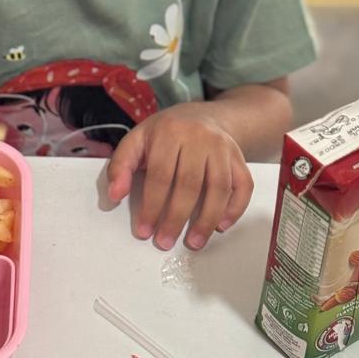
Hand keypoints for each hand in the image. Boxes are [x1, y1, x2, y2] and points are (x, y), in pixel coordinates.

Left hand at [106, 103, 253, 250]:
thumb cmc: (165, 133)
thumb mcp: (137, 139)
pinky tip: (221, 226)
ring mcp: (223, 147)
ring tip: (194, 242)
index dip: (151, 206)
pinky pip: (243, 185)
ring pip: (219, 187)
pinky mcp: (239, 158)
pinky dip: (235, 208)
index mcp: (169, 132)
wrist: (202, 115)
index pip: (160, 175)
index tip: (144, 231)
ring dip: (207, 219)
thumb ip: (121, 165)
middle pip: (190, 184)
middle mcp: (200, 137)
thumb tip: (115, 195)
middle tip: (165, 241)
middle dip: (176, 218)